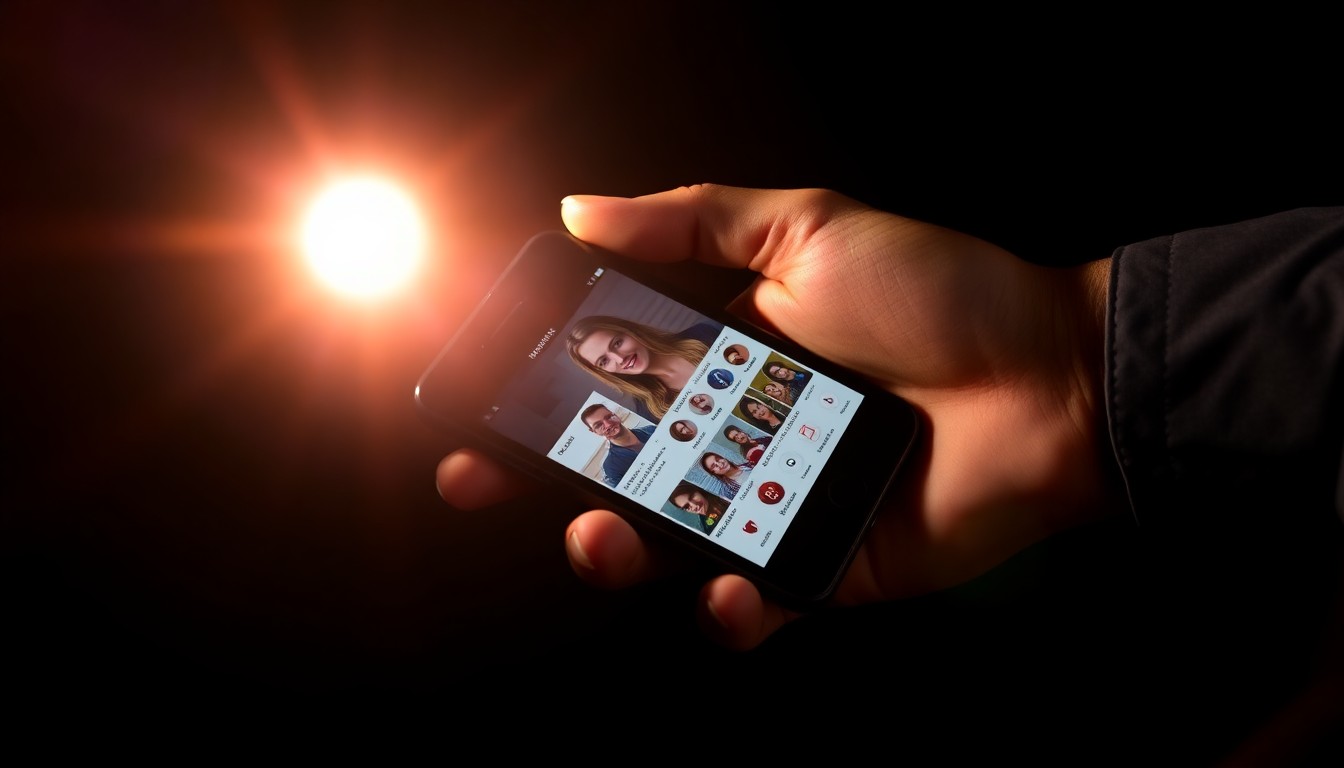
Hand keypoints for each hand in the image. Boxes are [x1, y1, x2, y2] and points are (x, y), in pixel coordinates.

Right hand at [436, 185, 1118, 648]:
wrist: (1054, 377)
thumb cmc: (939, 294)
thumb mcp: (808, 229)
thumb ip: (691, 220)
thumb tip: (578, 208)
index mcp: (724, 361)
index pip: (608, 383)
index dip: (536, 396)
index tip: (472, 402)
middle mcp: (737, 437)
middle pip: (617, 470)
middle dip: (540, 481)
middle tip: (487, 475)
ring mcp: (774, 508)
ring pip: (666, 548)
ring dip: (614, 551)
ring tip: (601, 535)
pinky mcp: (823, 573)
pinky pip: (754, 608)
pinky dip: (730, 613)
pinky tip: (729, 587)